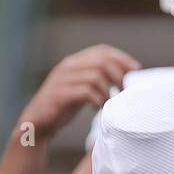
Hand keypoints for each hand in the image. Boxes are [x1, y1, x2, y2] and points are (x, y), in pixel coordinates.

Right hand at [19, 45, 139, 140]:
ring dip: (108, 91)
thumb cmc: (63, 107)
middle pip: (102, 61)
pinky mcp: (60, 95)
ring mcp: (63, 80)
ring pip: (96, 76)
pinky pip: (87, 92)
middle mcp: (68, 67)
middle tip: (124, 91)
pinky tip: (96, 110)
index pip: (102, 50)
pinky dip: (97, 101)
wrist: (37, 123)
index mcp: (74, 62)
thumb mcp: (81, 89)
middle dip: (119, 75)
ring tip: (109, 103)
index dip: (122, 58)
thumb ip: (96, 80)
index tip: (136, 70)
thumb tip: (124, 78)